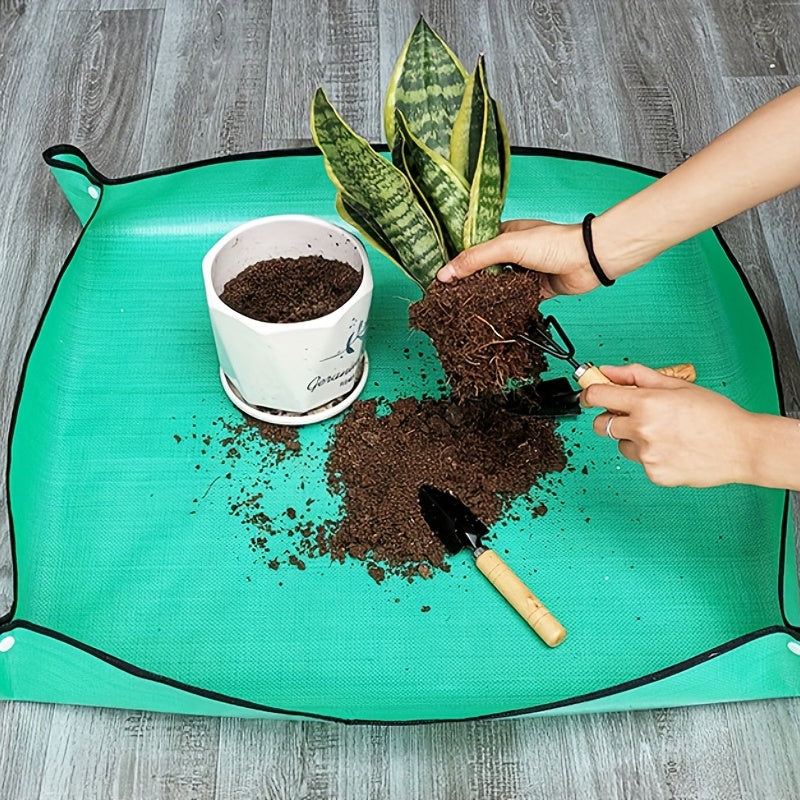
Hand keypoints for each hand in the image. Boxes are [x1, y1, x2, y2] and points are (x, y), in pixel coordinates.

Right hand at [436, 219, 601, 297]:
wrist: (589, 260)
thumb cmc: (555, 243)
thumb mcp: (507, 246)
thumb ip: (476, 259)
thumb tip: (446, 273)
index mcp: (505, 234)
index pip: (474, 247)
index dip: (458, 261)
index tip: (442, 276)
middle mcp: (514, 252)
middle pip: (484, 268)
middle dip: (469, 280)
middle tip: (449, 294)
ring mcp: (524, 271)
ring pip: (498, 286)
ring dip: (487, 294)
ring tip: (465, 306)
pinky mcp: (535, 289)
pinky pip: (514, 299)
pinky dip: (505, 305)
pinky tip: (492, 311)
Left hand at [580, 364, 755, 487]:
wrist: (743, 447)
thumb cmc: (716, 415)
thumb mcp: (677, 386)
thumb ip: (637, 376)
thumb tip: (609, 371)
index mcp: (646, 403)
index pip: (597, 395)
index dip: (589, 393)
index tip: (589, 394)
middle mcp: (642, 430)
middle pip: (601, 425)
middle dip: (609, 418)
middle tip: (630, 415)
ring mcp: (647, 455)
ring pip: (622, 445)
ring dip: (633, 438)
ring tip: (665, 434)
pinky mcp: (654, 474)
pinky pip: (641, 462)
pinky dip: (651, 455)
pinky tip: (673, 448)